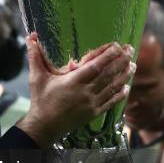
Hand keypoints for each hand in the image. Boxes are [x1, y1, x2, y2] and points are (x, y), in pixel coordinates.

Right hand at [17, 34, 134, 146]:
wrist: (44, 126)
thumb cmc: (40, 100)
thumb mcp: (36, 77)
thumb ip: (35, 56)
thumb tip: (31, 37)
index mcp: (73, 81)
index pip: (96, 66)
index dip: (108, 55)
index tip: (116, 46)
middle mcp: (85, 92)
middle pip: (108, 74)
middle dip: (121, 61)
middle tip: (130, 50)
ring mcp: (91, 104)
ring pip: (112, 88)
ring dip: (124, 76)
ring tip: (132, 65)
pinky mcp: (94, 113)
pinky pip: (111, 103)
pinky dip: (120, 95)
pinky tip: (126, 87)